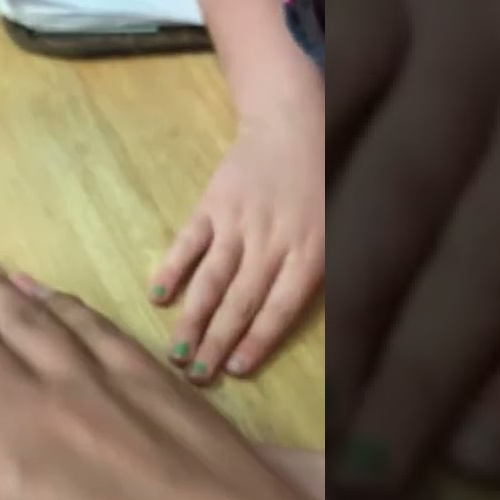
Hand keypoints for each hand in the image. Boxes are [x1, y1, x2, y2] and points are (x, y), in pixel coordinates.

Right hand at [149, 76, 324, 383]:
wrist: (295, 121)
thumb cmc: (324, 184)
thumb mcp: (341, 229)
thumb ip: (323, 274)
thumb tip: (299, 321)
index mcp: (309, 253)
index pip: (279, 308)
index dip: (257, 341)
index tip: (235, 370)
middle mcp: (272, 243)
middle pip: (240, 302)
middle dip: (216, 343)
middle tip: (197, 378)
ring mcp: (238, 223)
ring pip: (212, 280)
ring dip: (192, 320)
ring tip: (176, 354)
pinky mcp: (212, 204)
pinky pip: (189, 242)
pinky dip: (171, 269)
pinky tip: (159, 296)